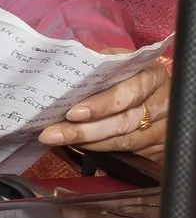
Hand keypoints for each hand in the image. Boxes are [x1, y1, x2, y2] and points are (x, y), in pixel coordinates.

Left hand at [41, 57, 171, 158]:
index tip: (73, 113)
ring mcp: (164, 127)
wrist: (149, 93)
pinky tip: (79, 148)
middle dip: (86, 130)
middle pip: (124, 121)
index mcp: (152, 75)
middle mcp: (163, 102)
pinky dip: (101, 152)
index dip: (101, 105)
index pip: (128, 92)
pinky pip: (129, 154)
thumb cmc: (124, 75)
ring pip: (125, 141)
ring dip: (90, 143)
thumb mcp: (114, 64)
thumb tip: (64, 68)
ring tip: (60, 140)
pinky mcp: (160, 147)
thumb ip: (96, 66)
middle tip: (54, 134)